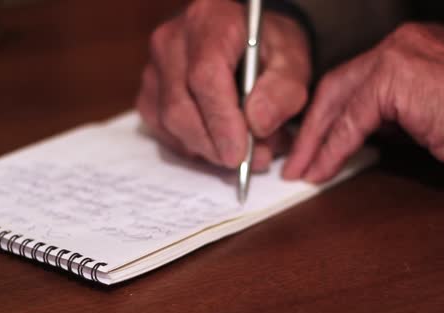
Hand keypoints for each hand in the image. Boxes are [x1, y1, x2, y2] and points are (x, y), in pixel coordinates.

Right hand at [137, 0, 310, 169]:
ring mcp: (155, 67)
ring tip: (246, 147)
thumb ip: (283, 91)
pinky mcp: (150, 92)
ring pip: (169, 124)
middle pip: (180, 107)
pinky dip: (193, 147)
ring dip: (208, 149)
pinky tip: (220, 143)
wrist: (249, 40)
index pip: (205, 77)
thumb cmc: (271, 48)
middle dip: (215, 145)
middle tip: (252, 160)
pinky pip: (163, 131)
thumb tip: (256, 125)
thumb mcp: (293, 61)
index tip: (241, 154)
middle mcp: (173, 40)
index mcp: (210, 21)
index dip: (221, 122)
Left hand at [283, 23, 443, 181]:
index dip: (331, 115)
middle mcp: (402, 44)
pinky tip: (323, 169)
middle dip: (315, 128)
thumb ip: (394, 112)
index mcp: (412, 47)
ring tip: (305, 170)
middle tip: (299, 159)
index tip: (317, 142)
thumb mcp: (430, 113)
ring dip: (317, 140)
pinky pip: (351, 120)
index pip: (356, 79)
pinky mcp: (394, 78)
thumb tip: (361, 131)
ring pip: (339, 101)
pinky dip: (334, 148)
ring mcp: (397, 55)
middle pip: (339, 86)